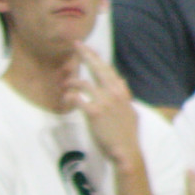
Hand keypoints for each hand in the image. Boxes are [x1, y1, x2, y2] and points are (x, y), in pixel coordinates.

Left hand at [63, 45, 142, 169]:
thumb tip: (121, 84)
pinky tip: (66, 99)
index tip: (88, 49)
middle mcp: (114, 92)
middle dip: (86, 54)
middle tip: (75, 45)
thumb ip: (123, 96)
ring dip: (72, 82)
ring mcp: (105, 101)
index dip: (97, 58)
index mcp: (122, 90)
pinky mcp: (94, 112)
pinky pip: (77, 99)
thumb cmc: (126, 133)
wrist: (126, 149)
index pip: (108, 69)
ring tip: (65, 85)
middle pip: (98, 67)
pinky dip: (69, 97)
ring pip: (84, 83)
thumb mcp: (130, 110)